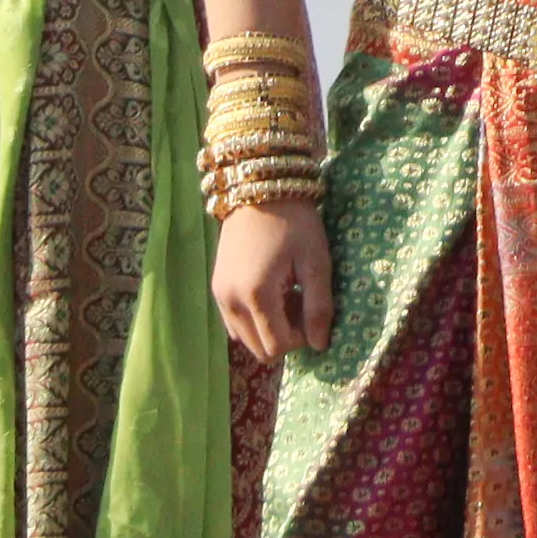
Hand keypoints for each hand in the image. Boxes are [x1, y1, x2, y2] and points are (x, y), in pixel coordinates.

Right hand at [216, 201, 335, 362]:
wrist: (260, 187)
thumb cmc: (294, 222)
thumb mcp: (316, 262)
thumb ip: (319, 307)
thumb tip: (320, 345)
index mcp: (256, 295)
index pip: (278, 346)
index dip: (301, 338)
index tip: (312, 308)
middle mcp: (230, 301)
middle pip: (259, 349)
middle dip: (285, 336)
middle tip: (300, 303)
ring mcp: (219, 295)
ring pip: (245, 339)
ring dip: (269, 329)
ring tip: (286, 296)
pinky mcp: (216, 287)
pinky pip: (234, 323)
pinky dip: (254, 319)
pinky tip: (270, 292)